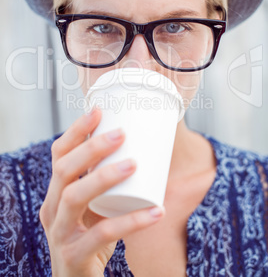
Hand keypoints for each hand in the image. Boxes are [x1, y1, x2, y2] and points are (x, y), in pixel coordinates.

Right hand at [40, 108, 164, 276]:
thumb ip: (109, 184)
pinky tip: (155, 210)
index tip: (98, 111)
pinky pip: (103, 234)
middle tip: (121, 133)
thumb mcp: (95, 206)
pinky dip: (131, 220)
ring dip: (104, 177)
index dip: (75, 131)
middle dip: (91, 147)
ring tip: (134, 164)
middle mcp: (51, 209)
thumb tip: (145, 149)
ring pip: (74, 197)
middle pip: (63, 170)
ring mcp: (59, 233)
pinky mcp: (74, 255)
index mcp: (56, 192)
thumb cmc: (92, 235)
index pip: (59, 154)